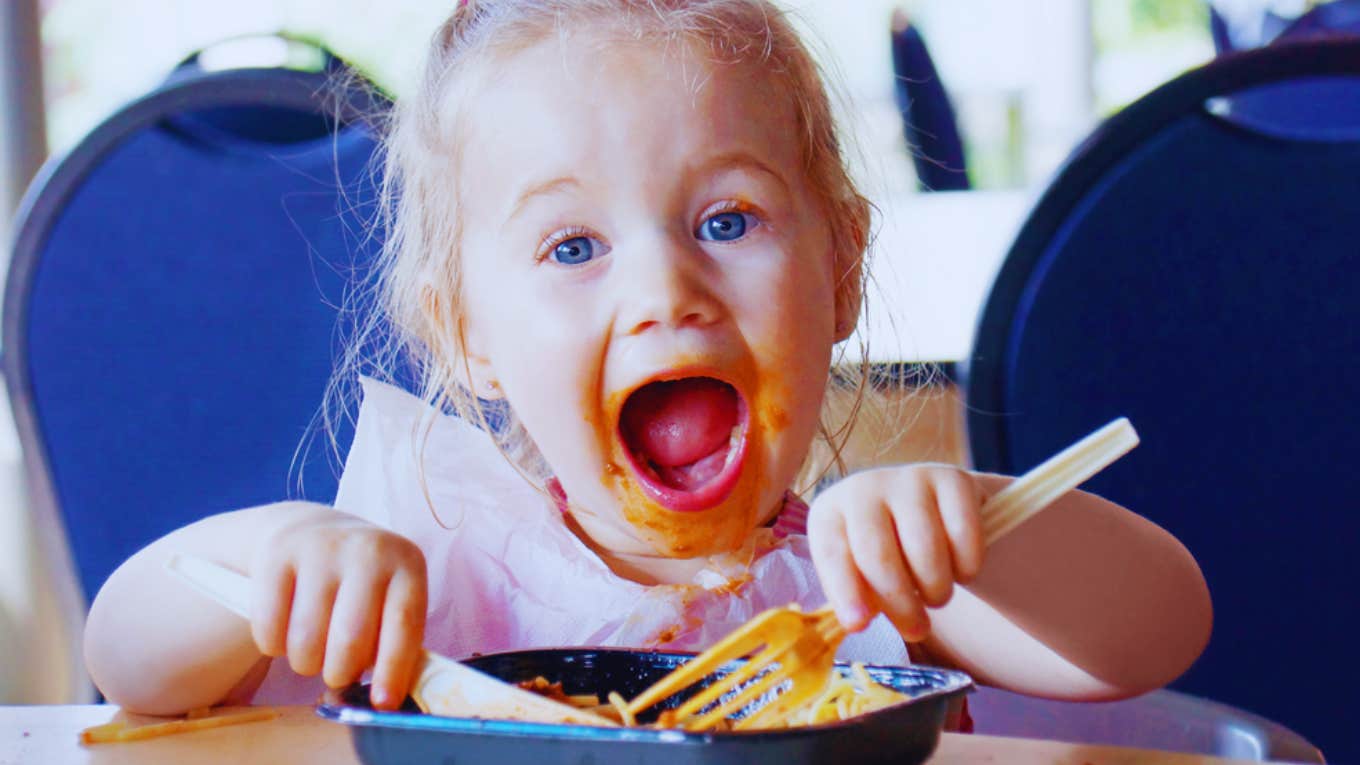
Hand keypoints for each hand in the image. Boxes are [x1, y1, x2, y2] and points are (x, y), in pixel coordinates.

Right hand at [248, 509, 426, 709]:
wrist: (312, 530)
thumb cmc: (361, 585)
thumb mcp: (389, 600)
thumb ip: (392, 646)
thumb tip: (382, 703)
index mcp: (406, 563)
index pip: (403, 624)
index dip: (392, 670)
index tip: (381, 703)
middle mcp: (368, 549)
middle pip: (351, 639)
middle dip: (340, 672)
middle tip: (336, 673)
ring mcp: (321, 547)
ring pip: (306, 641)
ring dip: (306, 664)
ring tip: (312, 652)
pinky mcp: (277, 555)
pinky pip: (269, 629)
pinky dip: (274, 647)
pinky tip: (286, 633)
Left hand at [808, 465, 984, 640]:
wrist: (935, 511)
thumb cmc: (888, 552)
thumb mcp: (861, 572)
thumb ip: (855, 596)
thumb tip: (857, 622)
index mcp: (830, 511)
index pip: (832, 554)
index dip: (845, 592)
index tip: (859, 626)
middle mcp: (864, 487)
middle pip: (879, 555)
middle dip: (900, 603)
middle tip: (917, 631)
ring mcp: (909, 478)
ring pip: (925, 550)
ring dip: (936, 589)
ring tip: (936, 596)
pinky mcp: (953, 478)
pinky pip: (963, 536)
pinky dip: (967, 567)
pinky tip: (960, 571)